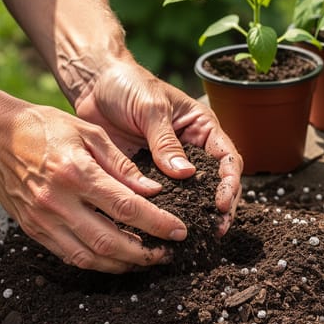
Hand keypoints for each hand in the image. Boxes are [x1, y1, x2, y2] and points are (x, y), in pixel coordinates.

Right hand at [0, 99, 187, 273]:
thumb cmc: (45, 127)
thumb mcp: (89, 133)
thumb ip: (122, 165)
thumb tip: (153, 193)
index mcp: (77, 172)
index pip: (127, 207)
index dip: (157, 224)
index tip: (179, 232)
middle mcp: (58, 201)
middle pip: (109, 240)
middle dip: (144, 253)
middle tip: (167, 253)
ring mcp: (43, 219)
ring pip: (89, 256)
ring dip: (122, 264)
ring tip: (146, 259)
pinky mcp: (33, 229)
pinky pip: (70, 256)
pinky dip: (97, 262)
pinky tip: (116, 258)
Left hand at [73, 60, 242, 236]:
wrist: (94, 85)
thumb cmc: (127, 85)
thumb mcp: (151, 108)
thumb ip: (165, 141)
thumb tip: (185, 174)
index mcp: (202, 128)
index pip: (227, 158)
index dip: (229, 183)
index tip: (221, 203)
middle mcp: (191, 150)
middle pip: (216, 183)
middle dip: (219, 207)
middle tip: (215, 229)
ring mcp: (169, 166)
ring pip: (191, 196)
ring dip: (196, 215)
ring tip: (197, 237)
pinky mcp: (147, 176)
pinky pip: (160, 199)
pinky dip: (164, 214)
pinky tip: (163, 230)